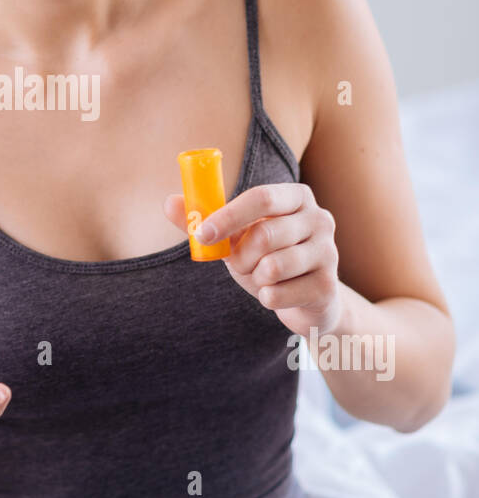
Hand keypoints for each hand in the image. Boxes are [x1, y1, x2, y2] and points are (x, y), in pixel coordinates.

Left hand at [164, 181, 341, 338]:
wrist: (306, 300)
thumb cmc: (266, 259)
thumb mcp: (236, 237)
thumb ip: (204, 220)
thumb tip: (168, 202)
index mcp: (296, 197)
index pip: (261, 197)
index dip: (228, 216)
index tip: (201, 234)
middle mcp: (320, 219)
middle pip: (265, 234)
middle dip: (240, 256)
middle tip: (237, 264)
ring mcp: (329, 252)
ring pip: (273, 266)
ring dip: (254, 277)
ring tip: (261, 277)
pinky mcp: (329, 286)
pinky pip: (280, 294)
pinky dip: (267, 298)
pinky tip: (276, 295)